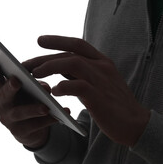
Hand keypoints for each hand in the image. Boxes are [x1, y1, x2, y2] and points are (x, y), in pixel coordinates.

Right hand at [0, 61, 60, 148]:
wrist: (33, 128)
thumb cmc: (30, 100)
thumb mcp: (32, 89)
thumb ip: (37, 85)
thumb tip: (45, 88)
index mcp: (2, 89)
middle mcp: (1, 104)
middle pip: (4, 95)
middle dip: (10, 87)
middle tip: (16, 80)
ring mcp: (8, 120)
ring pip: (19, 113)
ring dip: (32, 109)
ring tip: (46, 107)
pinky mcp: (19, 133)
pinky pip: (34, 126)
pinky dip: (48, 120)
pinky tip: (59, 117)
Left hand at [23, 35, 150, 146]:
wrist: (135, 123)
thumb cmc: (114, 104)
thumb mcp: (99, 82)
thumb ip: (82, 74)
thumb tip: (58, 67)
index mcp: (103, 62)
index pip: (78, 44)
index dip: (58, 40)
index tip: (39, 40)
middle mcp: (102, 67)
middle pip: (70, 54)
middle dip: (45, 58)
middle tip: (27, 64)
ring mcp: (102, 80)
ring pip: (72, 64)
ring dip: (51, 67)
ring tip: (35, 75)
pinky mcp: (99, 97)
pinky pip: (78, 86)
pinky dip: (63, 86)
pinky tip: (53, 92)